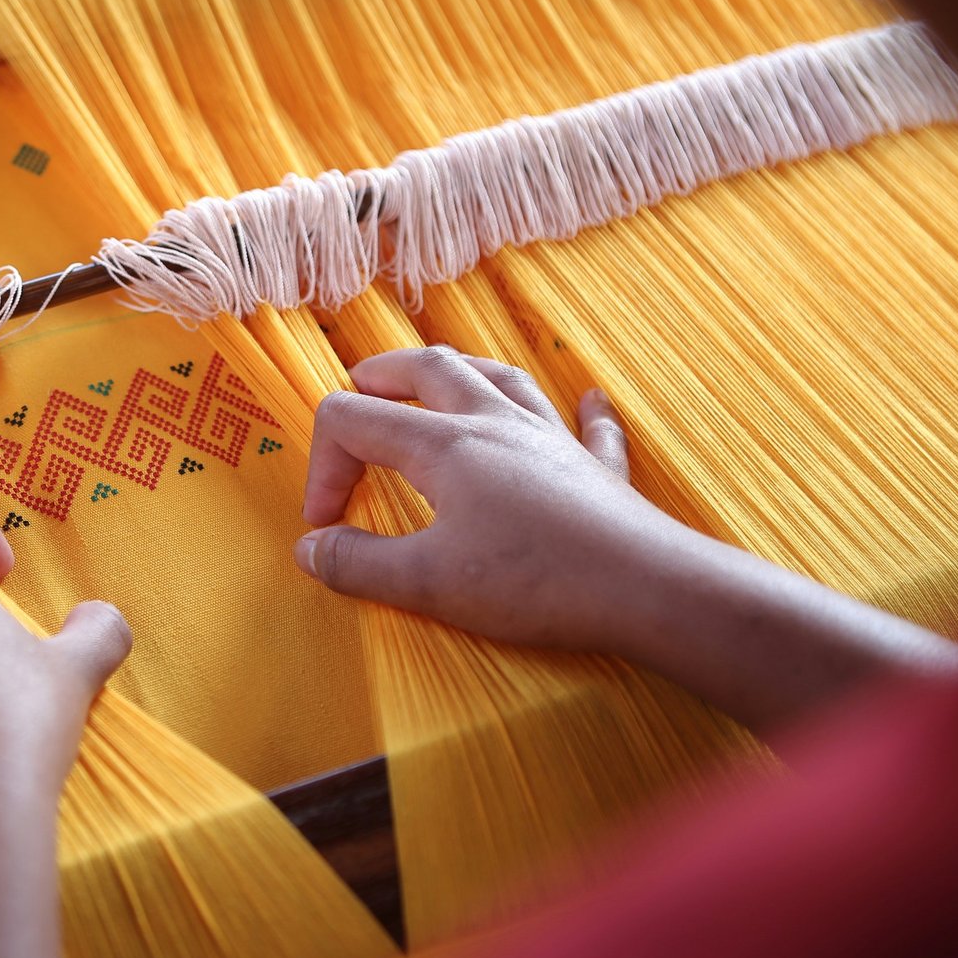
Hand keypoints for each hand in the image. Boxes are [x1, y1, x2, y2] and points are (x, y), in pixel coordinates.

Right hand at [296, 347, 957, 728]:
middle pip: (428, 369)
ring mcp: (551, 439)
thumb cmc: (534, 581)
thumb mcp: (428, 583)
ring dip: (460, 373)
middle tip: (358, 394)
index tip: (327, 527)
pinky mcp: (597, 469)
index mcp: (443, 444)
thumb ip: (359, 564)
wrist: (645, 588)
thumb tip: (311, 550)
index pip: (354, 420)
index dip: (323, 467)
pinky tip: (588, 401)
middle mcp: (495, 423)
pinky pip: (587, 424)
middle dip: (383, 377)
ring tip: (437, 380)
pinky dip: (580, 409)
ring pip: (500, 378)